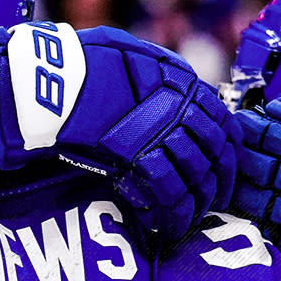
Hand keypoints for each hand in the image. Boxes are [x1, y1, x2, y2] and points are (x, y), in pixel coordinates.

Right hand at [0, 22, 232, 237]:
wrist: (52, 79)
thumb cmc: (84, 65)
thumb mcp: (130, 54)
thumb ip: (157, 75)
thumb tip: (172, 90)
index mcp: (182, 81)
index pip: (223, 124)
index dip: (228, 152)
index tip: (224, 168)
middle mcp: (179, 107)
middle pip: (215, 154)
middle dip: (219, 183)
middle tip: (217, 201)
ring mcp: (161, 133)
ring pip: (195, 177)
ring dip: (197, 204)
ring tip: (191, 218)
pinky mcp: (138, 158)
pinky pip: (168, 194)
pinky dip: (173, 215)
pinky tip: (170, 226)